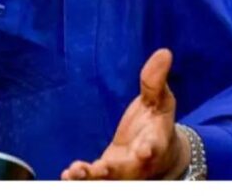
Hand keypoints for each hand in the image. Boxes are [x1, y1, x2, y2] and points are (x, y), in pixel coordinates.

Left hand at [60, 48, 189, 179]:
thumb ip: (157, 80)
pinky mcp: (106, 174)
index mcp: (155, 142)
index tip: (145, 151)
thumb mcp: (160, 100)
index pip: (155, 146)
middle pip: (129, 171)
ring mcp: (122, 172)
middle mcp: (139, 163)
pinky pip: (94, 180)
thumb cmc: (156, 122)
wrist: (154, 151)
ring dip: (91, 178)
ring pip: (109, 180)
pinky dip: (81, 179)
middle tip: (101, 170)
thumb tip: (164, 52)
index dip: (150, 149)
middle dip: (114, 172)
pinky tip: (66, 175)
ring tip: (74, 173)